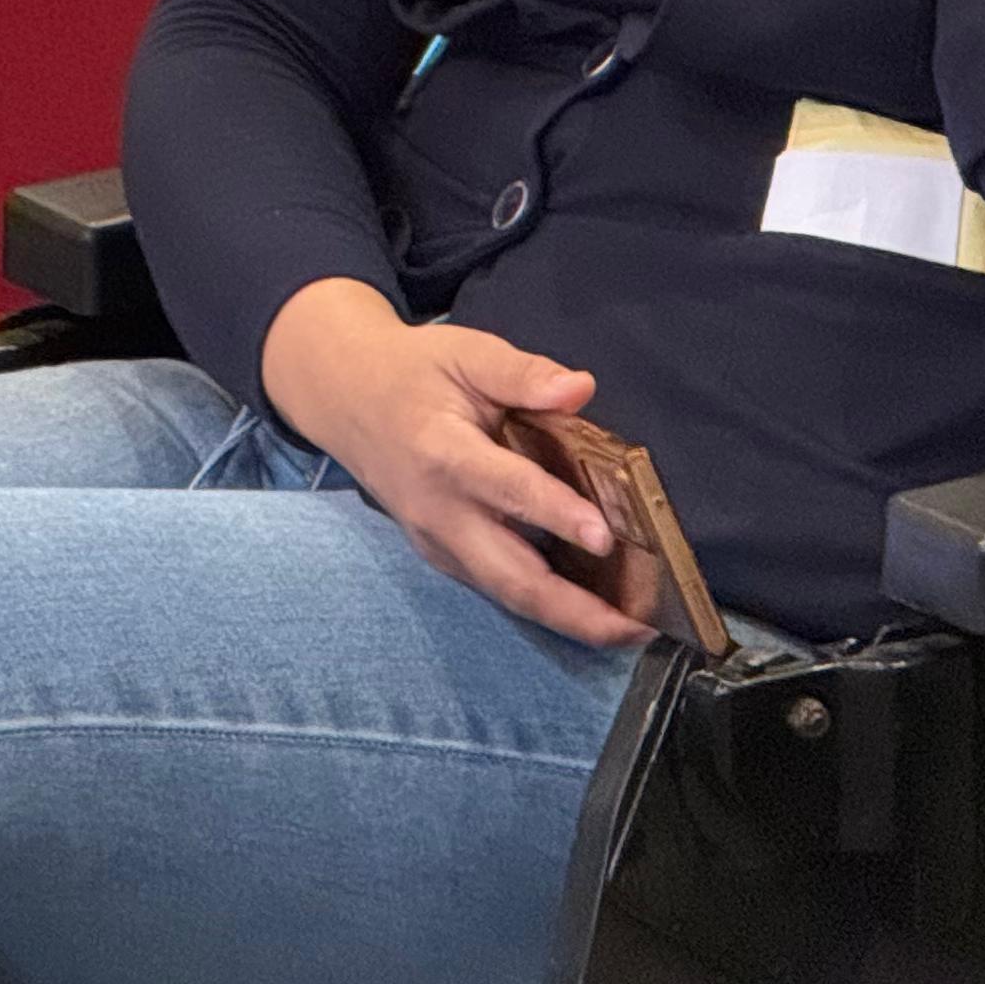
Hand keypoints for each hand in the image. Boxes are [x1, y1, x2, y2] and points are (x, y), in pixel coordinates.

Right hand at [259, 279, 656, 648]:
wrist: (347, 400)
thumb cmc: (414, 373)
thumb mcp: (465, 353)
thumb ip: (523, 373)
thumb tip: (580, 389)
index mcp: (445, 454)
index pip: (509, 491)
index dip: (558, 515)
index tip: (605, 537)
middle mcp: (440, 513)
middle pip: (510, 576)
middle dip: (575, 611)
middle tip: (637, 626)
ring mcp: (438, 543)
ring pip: (507, 594)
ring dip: (568, 620)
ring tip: (628, 630)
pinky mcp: (442, 556)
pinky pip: (497, 588)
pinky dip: (545, 605)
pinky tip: (591, 609)